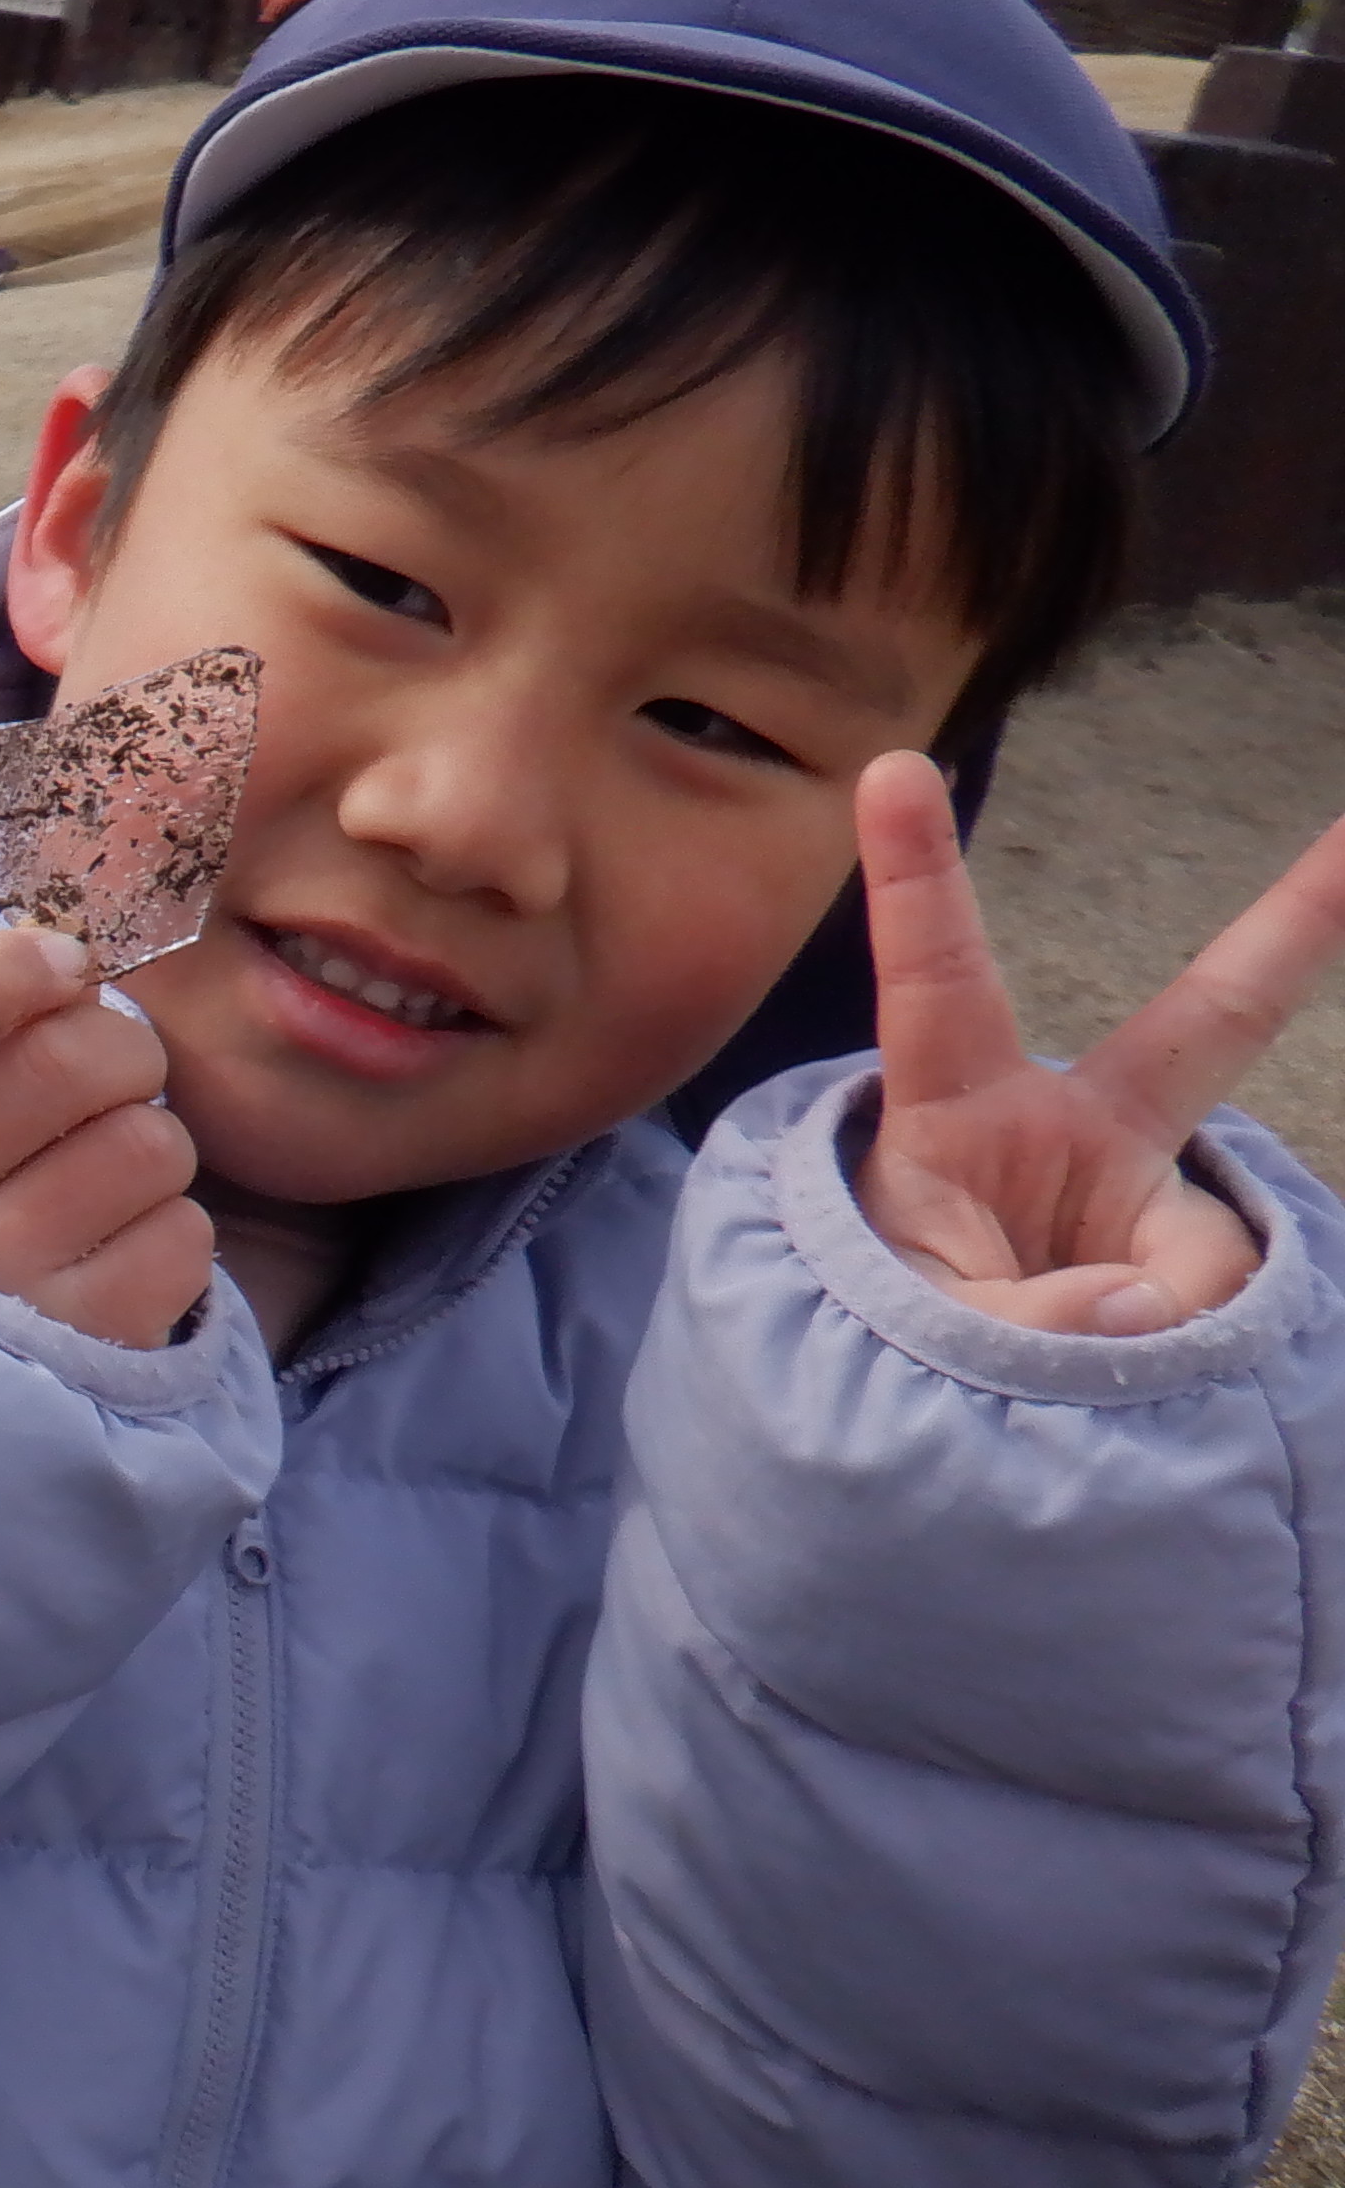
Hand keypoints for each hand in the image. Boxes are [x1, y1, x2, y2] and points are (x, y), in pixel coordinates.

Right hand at [0, 926, 212, 1346]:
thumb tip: (70, 967)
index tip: (63, 964)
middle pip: (59, 1062)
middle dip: (122, 1045)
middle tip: (115, 1073)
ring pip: (144, 1146)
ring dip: (152, 1143)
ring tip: (108, 1174)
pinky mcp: (76, 1345)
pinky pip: (181, 1237)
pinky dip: (171, 1228)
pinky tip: (119, 1246)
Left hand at [853, 751, 1344, 1333]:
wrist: (933, 1420)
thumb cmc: (898, 1334)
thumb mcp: (916, 1320)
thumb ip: (1021, 1312)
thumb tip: (1142, 1306)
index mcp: (961, 1111)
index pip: (934, 981)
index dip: (916, 878)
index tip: (888, 766)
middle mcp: (1073, 1134)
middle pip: (1207, 1019)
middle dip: (1298, 925)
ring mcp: (1146, 1200)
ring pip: (1191, 1252)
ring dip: (1118, 1319)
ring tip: (1048, 1353)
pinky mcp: (1195, 1273)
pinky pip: (1209, 1310)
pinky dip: (1160, 1357)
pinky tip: (1115, 1371)